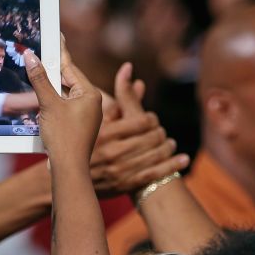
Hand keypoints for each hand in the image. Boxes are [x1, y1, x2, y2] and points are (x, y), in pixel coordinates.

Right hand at [25, 44, 101, 164]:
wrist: (69, 169)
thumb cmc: (64, 137)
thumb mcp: (49, 105)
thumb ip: (40, 80)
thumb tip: (31, 57)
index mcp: (90, 94)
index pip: (71, 68)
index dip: (60, 52)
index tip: (56, 36)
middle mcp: (91, 103)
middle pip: (67, 80)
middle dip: (52, 70)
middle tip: (40, 52)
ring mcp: (84, 116)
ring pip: (64, 94)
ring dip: (50, 87)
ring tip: (37, 73)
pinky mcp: (76, 127)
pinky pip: (62, 107)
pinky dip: (51, 102)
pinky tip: (40, 99)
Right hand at [88, 62, 189, 195]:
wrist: (72, 177)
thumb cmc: (84, 141)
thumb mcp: (98, 117)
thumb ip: (119, 96)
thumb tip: (130, 69)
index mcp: (105, 134)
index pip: (143, 122)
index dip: (151, 120)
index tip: (150, 121)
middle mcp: (111, 152)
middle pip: (153, 138)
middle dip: (160, 134)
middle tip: (160, 134)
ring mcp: (118, 170)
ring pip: (157, 155)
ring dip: (168, 148)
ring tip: (168, 145)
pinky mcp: (124, 185)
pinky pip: (156, 174)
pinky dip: (172, 165)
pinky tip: (183, 159)